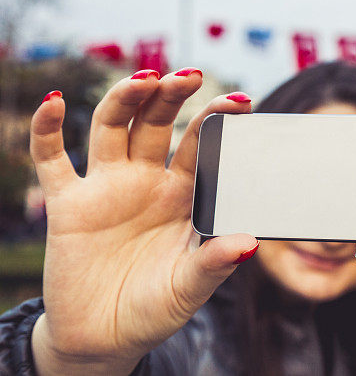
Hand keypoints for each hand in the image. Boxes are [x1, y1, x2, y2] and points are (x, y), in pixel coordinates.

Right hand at [29, 70, 257, 374]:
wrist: (105, 338)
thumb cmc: (156, 307)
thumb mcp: (189, 288)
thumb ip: (215, 264)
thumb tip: (250, 243)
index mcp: (182, 194)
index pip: (200, 145)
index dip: (216, 121)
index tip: (241, 101)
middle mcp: (146, 181)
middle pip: (156, 123)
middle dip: (171, 96)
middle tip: (190, 75)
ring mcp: (106, 188)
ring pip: (112, 128)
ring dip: (125, 99)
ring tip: (145, 78)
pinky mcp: (67, 205)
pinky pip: (52, 160)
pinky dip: (47, 130)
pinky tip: (54, 103)